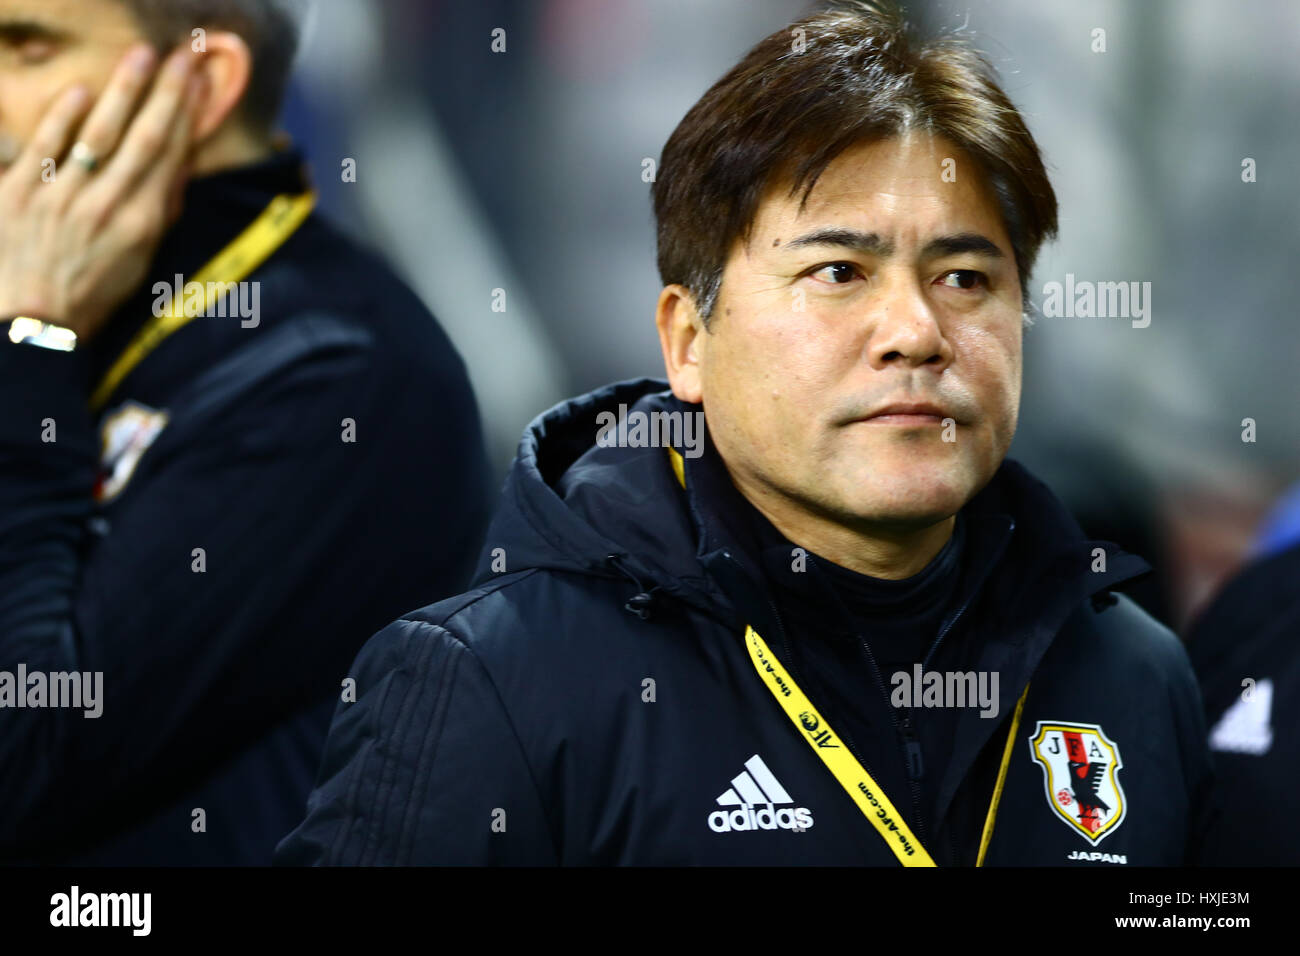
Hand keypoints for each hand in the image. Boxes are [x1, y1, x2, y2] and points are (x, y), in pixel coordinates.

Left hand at [0, 43, 205, 341]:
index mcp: (140, 224)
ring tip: (141, 56)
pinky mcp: (18, 195)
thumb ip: (159, 208)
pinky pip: (45, 148)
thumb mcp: (141, 257)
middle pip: (143, 139)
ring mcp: (60, 198)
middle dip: (166, 93)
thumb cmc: (97, 291)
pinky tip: (80, 92)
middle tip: (183, 57)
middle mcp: (106, 207)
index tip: (200, 84)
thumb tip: (179, 165)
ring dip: (122, 91)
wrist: (37, 320)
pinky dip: (62, 118)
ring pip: (98, 134)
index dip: (187, 118)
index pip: (170, 158)